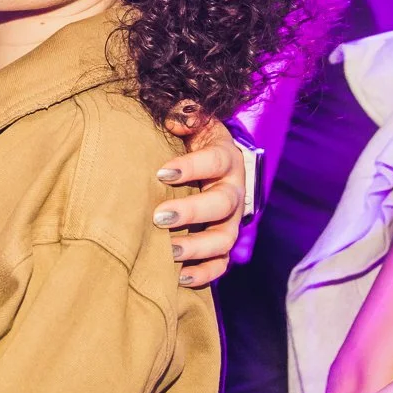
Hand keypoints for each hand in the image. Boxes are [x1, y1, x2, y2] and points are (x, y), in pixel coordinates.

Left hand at [153, 122, 247, 288]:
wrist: (212, 163)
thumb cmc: (194, 139)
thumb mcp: (193, 120)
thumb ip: (186, 113)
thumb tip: (176, 119)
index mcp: (227, 158)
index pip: (215, 161)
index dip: (192, 167)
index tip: (162, 172)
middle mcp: (233, 191)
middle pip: (222, 204)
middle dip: (192, 212)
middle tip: (159, 217)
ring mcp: (230, 220)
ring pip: (224, 239)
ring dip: (197, 247)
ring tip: (168, 252)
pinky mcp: (222, 242)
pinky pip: (220, 264)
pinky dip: (204, 274)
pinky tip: (179, 278)